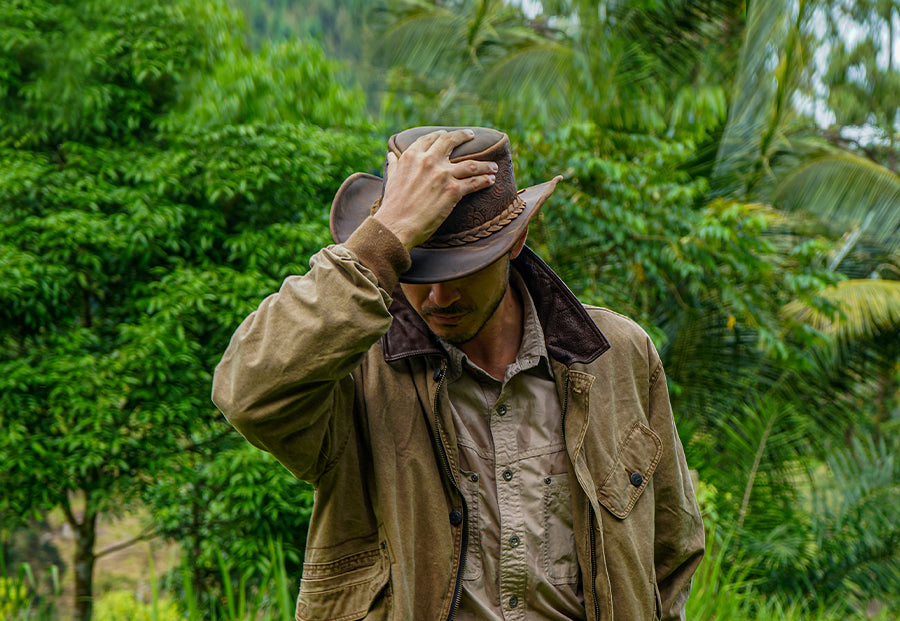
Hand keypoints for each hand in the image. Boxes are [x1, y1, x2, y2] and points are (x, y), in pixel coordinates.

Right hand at [372, 129, 497, 250]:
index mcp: (412, 156)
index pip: (430, 138)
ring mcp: (443, 175)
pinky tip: (491, 180)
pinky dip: (485, 180)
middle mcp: (428, 161)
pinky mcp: (453, 191)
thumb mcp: (391, 179)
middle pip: (451, 141)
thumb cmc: (392, 206)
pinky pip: (474, 182)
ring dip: (485, 164)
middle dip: (463, 136)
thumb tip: (392, 155)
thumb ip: (395, 165)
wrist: (396, 226)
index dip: (441, 135)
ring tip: (493, 166)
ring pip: (471, 164)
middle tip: (471, 135)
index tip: (447, 134)